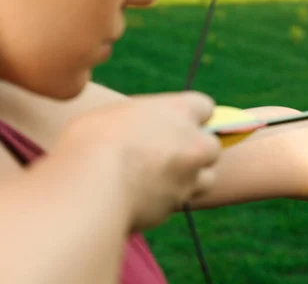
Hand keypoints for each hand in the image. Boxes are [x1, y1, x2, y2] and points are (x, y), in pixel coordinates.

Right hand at [54, 91, 221, 230]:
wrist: (90, 187)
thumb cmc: (90, 141)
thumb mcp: (113, 115)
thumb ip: (139, 122)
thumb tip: (137, 132)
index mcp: (178, 111)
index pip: (204, 106)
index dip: (191, 115)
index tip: (176, 122)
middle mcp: (193, 143)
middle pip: (212, 146)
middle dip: (196, 151)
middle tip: (168, 154)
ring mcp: (189, 177)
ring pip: (206, 178)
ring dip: (189, 179)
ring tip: (157, 179)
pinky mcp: (176, 206)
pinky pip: (178, 202)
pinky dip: (166, 201)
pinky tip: (139, 198)